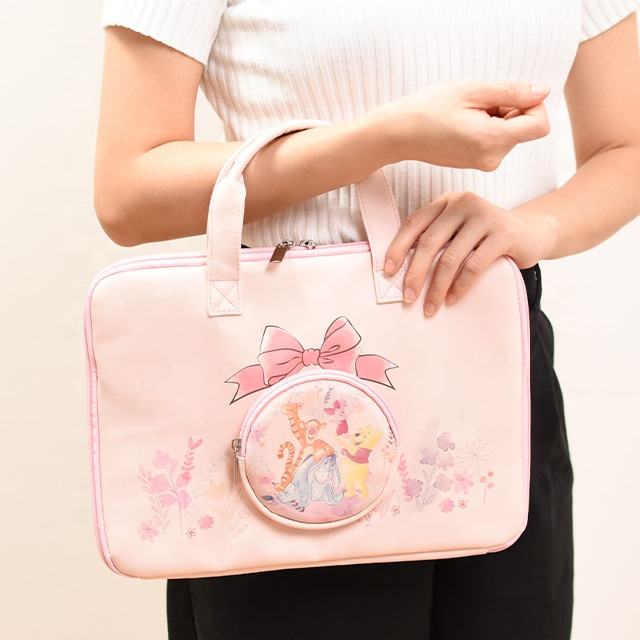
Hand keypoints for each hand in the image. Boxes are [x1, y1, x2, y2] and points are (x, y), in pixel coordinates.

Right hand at [362, 80, 550, 170]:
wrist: (397, 134)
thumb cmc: (428, 108)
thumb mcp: (472, 91)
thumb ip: (512, 92)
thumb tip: (543, 92)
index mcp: (492, 140)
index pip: (540, 125)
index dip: (533, 105)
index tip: (508, 96)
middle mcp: (492, 158)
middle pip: (525, 128)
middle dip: (510, 110)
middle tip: (477, 104)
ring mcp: (484, 164)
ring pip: (510, 134)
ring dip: (497, 118)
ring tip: (466, 115)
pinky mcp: (477, 163)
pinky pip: (496, 142)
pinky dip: (487, 128)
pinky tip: (461, 125)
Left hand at [383, 191, 558, 315]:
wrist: (531, 232)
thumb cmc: (485, 237)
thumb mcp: (458, 232)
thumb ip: (436, 240)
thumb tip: (401, 270)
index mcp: (447, 201)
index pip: (414, 223)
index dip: (398, 248)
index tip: (387, 272)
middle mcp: (464, 203)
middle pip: (429, 242)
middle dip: (415, 274)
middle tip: (406, 298)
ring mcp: (485, 216)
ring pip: (450, 258)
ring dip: (436, 287)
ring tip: (430, 307)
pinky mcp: (503, 234)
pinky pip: (474, 266)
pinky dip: (460, 286)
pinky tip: (452, 299)